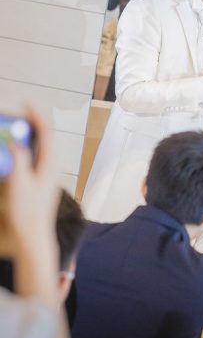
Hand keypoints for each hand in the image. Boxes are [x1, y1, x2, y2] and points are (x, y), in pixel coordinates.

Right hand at [5, 109, 58, 244]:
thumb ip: (20, 161)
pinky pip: (35, 155)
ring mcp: (48, 171)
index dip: (37, 115)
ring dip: (28, 134)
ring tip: (14, 126)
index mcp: (50, 163)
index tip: (26, 102)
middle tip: (15, 113)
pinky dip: (25, 147)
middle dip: (31, 121)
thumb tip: (18, 141)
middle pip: (44, 136)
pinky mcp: (41, 177)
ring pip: (40, 145)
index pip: (46, 132)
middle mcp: (52, 164)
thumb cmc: (27, 212)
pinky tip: (16, 147)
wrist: (34, 234)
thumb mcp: (19, 185)